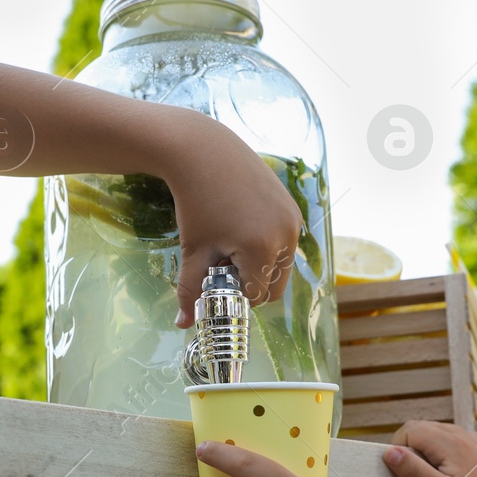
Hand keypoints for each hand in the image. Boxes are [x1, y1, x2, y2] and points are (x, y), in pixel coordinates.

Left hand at [161, 111, 301, 327]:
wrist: (204, 151)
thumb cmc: (195, 202)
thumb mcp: (193, 250)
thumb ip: (190, 291)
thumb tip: (183, 324)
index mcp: (262, 250)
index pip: (256, 295)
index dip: (233, 294)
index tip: (215, 280)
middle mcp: (285, 235)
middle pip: (275, 284)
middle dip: (250, 283)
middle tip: (222, 263)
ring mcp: (292, 219)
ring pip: (281, 263)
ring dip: (260, 264)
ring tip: (231, 242)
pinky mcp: (292, 206)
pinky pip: (284, 240)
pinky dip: (267, 243)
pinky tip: (241, 224)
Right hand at [382, 421, 476, 476]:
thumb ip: (412, 470)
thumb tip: (389, 452)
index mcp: (450, 443)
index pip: (410, 429)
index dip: (399, 448)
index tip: (402, 472)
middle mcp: (464, 435)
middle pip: (424, 428)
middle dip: (412, 448)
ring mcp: (476, 441)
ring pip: (439, 432)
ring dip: (428, 449)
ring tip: (433, 476)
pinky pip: (456, 440)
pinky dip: (445, 450)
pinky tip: (450, 470)